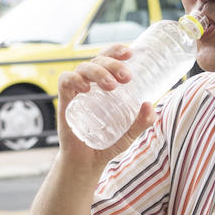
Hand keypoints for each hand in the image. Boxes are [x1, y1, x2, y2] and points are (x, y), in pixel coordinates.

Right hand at [55, 43, 152, 165]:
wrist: (87, 163)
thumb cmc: (108, 142)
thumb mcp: (130, 133)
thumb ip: (142, 122)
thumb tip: (149, 104)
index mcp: (103, 84)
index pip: (107, 58)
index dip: (115, 50)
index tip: (130, 53)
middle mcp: (89, 84)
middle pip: (97, 60)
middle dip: (112, 63)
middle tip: (127, 77)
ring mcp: (76, 92)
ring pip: (83, 68)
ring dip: (98, 71)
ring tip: (112, 85)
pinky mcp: (65, 103)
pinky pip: (65, 82)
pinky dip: (74, 79)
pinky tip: (86, 88)